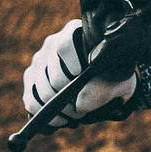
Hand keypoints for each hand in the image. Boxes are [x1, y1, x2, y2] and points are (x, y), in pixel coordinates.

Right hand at [22, 19, 136, 128]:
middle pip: (52, 76)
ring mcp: (39, 62)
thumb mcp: (119, 80)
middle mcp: (52, 43)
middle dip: (68, 99)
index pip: (64, 47)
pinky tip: (63, 118)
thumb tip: (79, 102)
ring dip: (59, 111)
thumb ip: (104, 87)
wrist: (106, 83)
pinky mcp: (31, 79)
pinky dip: (46, 116)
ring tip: (76, 115)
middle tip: (83, 109)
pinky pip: (31, 102)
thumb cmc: (114, 76)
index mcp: (74, 33)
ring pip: (40, 91)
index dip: (72, 68)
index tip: (84, 82)